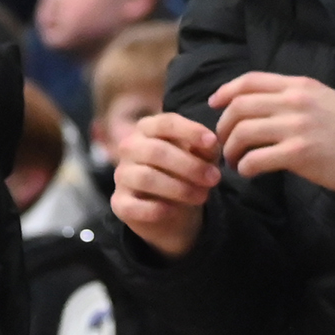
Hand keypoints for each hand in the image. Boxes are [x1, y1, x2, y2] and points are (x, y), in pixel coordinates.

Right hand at [110, 111, 223, 256]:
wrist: (173, 212)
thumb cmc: (187, 174)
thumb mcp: (202, 158)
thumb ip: (206, 149)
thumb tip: (210, 144)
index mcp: (149, 129)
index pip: (166, 123)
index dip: (190, 131)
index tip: (212, 142)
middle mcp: (130, 148)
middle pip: (156, 151)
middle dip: (190, 166)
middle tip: (214, 178)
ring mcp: (122, 175)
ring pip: (146, 178)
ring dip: (179, 188)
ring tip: (202, 196)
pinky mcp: (119, 202)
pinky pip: (133, 205)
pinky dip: (155, 209)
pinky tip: (173, 210)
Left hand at [210, 73, 334, 207]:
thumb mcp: (326, 101)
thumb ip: (297, 98)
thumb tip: (266, 106)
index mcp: (300, 86)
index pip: (249, 81)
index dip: (225, 92)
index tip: (214, 106)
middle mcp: (295, 101)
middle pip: (239, 107)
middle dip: (224, 127)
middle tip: (224, 144)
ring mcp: (297, 126)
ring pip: (243, 132)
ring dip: (231, 149)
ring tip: (235, 162)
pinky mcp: (300, 153)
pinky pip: (256, 159)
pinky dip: (245, 167)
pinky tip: (251, 173)